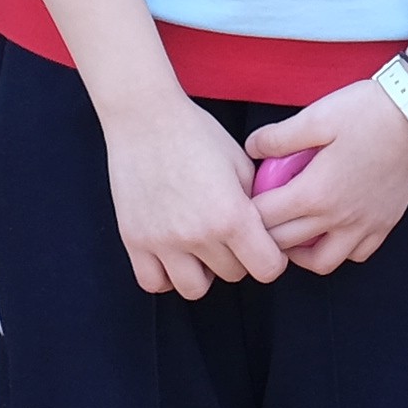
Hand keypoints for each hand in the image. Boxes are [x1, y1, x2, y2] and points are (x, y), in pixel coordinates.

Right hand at [103, 90, 289, 298]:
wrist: (147, 118)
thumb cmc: (197, 134)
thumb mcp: (241, 163)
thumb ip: (257, 201)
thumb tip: (269, 226)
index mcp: (231, 215)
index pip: (267, 269)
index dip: (273, 259)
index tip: (267, 246)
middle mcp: (198, 235)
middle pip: (234, 275)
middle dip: (239, 258)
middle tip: (232, 235)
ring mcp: (163, 242)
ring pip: (195, 289)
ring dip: (204, 272)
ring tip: (203, 248)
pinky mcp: (134, 240)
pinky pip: (154, 282)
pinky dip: (167, 275)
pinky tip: (174, 254)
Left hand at [245, 77, 407, 273]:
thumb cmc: (368, 112)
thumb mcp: (316, 116)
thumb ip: (278, 137)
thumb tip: (252, 148)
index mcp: (315, 192)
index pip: (264, 219)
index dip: (245, 211)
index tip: (242, 199)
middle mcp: (338, 217)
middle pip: (285, 244)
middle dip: (263, 234)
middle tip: (259, 215)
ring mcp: (364, 225)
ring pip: (321, 262)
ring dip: (299, 253)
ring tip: (293, 231)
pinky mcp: (385, 223)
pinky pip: (356, 254)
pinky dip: (339, 250)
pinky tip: (332, 230)